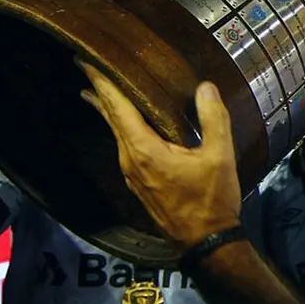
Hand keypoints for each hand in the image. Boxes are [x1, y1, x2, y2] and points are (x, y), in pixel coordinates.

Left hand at [78, 60, 240, 248]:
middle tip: (85, 65)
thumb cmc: (211, 200)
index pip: (117, 107)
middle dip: (98, 90)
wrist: (205, 243)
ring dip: (107, 109)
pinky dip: (119, 126)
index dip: (101, 82)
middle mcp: (130, 160)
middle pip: (110, 117)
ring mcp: (130, 173)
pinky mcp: (137, 182)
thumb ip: (212, 118)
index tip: (85, 61)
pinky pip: (123, 145)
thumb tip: (205, 86)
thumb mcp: (219, 156)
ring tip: (97, 89)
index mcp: (144, 150)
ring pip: (115, 132)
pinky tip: (123, 122)